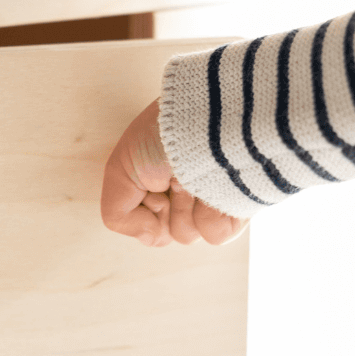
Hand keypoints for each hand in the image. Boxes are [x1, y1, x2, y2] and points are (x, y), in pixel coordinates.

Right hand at [100, 99, 247, 246]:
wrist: (212, 117)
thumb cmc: (164, 131)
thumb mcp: (119, 170)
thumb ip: (118, 215)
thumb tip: (153, 238)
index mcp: (157, 181)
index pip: (139, 219)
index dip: (138, 205)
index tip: (148, 176)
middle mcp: (183, 192)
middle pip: (161, 232)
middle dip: (162, 206)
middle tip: (172, 175)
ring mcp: (211, 201)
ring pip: (185, 235)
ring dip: (184, 207)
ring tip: (196, 174)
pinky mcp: (237, 208)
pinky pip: (215, 236)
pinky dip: (211, 214)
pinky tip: (216, 186)